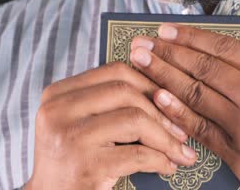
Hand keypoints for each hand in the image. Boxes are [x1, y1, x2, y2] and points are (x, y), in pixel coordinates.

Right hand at [25, 62, 196, 189]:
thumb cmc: (72, 161)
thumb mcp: (80, 123)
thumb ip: (107, 102)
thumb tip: (163, 92)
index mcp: (58, 93)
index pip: (115, 71)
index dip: (150, 84)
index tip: (171, 101)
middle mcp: (58, 110)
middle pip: (126, 91)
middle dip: (161, 111)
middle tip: (181, 131)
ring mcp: (70, 137)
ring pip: (135, 119)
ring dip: (166, 138)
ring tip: (179, 151)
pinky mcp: (85, 166)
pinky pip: (137, 154)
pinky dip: (160, 160)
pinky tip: (168, 166)